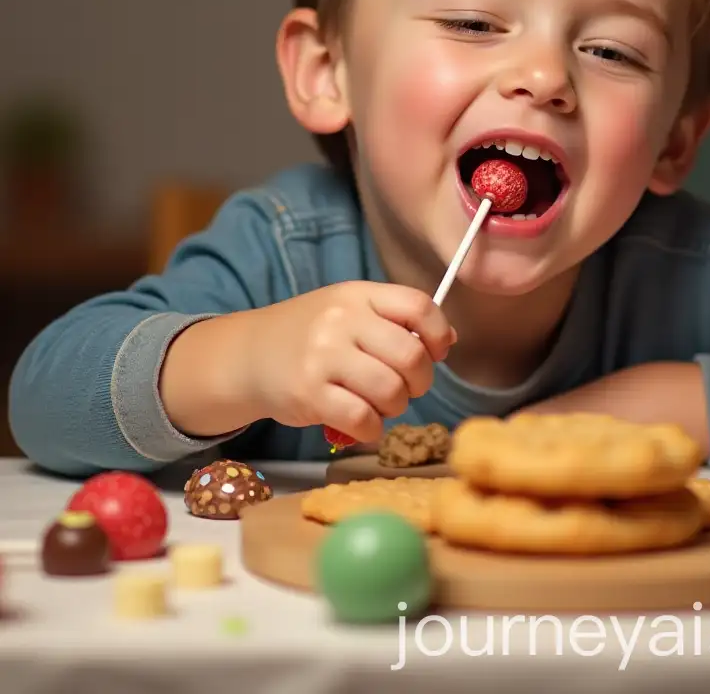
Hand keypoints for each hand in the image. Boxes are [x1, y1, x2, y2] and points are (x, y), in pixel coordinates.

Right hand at [248, 281, 454, 442]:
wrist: (247, 355)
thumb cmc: (310, 335)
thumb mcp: (349, 310)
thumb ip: (395, 320)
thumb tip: (448, 341)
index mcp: (358, 294)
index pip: (419, 305)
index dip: (438, 333)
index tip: (435, 352)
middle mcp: (341, 320)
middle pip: (412, 355)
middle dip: (420, 380)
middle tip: (406, 387)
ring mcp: (323, 356)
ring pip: (391, 391)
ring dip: (395, 407)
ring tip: (379, 404)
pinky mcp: (308, 394)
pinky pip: (363, 419)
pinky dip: (371, 428)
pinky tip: (361, 422)